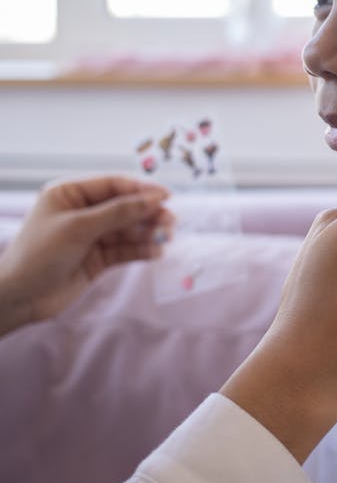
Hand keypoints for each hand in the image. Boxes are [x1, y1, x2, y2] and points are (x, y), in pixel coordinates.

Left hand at [0, 176, 173, 334]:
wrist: (20, 297)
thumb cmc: (40, 254)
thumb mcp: (78, 227)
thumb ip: (118, 212)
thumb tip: (154, 199)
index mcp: (70, 193)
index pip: (113, 185)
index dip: (141, 189)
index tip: (167, 197)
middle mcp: (82, 211)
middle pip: (124, 207)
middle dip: (148, 213)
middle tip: (171, 222)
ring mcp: (91, 236)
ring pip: (128, 229)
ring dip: (148, 232)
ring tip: (167, 238)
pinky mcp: (97, 258)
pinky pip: (125, 250)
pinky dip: (141, 250)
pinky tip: (156, 252)